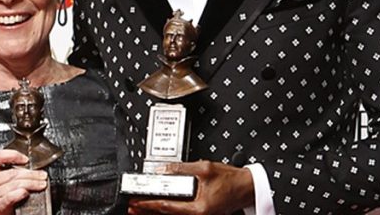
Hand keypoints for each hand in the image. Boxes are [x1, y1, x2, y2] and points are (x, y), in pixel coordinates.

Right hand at [0, 149, 48, 214]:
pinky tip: (28, 192)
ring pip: (16, 184)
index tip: (26, 160)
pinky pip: (12, 196)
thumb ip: (12, 169)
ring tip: (41, 184)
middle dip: (31, 174)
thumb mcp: (1, 177)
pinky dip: (22, 193)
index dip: (14, 155)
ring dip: (32, 183)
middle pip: (12, 172)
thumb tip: (32, 167)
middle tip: (42, 175)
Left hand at [128, 160, 253, 214]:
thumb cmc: (231, 180)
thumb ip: (182, 168)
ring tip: (141, 209)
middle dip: (148, 212)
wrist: (247, 187)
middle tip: (132, 208)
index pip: (166, 207)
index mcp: (198, 209)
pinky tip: (160, 208)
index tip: (136, 202)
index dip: (148, 205)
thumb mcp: (205, 168)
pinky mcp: (200, 213)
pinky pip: (180, 213)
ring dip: (156, 212)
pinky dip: (168, 210)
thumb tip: (163, 169)